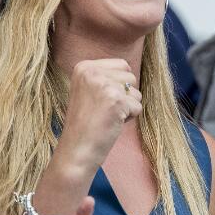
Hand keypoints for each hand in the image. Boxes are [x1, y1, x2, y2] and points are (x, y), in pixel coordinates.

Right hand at [57, 59, 141, 176]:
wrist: (76, 149)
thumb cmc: (85, 124)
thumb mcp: (88, 90)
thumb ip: (105, 77)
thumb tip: (130, 71)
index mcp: (83, 66)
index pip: (122, 65)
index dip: (119, 86)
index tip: (100, 101)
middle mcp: (91, 71)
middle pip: (130, 76)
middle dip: (124, 96)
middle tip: (104, 111)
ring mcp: (103, 85)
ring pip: (136, 92)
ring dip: (127, 107)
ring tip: (107, 117)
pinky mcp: (115, 100)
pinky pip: (137, 107)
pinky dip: (129, 118)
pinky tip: (111, 123)